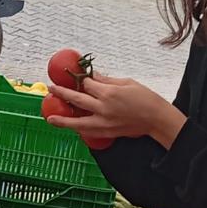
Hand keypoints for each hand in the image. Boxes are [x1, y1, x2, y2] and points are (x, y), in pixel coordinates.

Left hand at [46, 75, 186, 147]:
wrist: (156, 119)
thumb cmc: (145, 98)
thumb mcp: (127, 83)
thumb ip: (107, 80)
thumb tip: (93, 76)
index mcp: (109, 93)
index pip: (87, 85)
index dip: (82, 81)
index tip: (78, 78)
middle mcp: (103, 108)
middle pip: (77, 100)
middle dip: (63, 93)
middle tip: (52, 89)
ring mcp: (104, 122)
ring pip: (78, 122)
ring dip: (63, 120)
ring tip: (50, 119)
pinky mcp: (107, 132)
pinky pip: (88, 131)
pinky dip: (78, 129)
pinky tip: (70, 127)